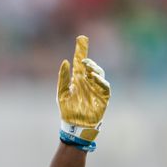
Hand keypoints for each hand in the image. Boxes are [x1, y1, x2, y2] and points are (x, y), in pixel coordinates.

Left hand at [57, 35, 110, 150]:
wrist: (75, 126)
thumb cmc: (68, 111)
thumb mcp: (61, 93)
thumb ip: (63, 78)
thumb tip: (65, 61)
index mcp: (77, 80)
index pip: (80, 63)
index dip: (81, 51)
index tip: (81, 39)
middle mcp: (88, 82)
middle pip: (91, 66)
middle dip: (88, 59)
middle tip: (83, 56)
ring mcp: (96, 89)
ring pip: (99, 73)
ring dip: (94, 68)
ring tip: (87, 67)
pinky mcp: (103, 97)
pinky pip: (104, 85)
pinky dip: (100, 80)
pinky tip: (93, 77)